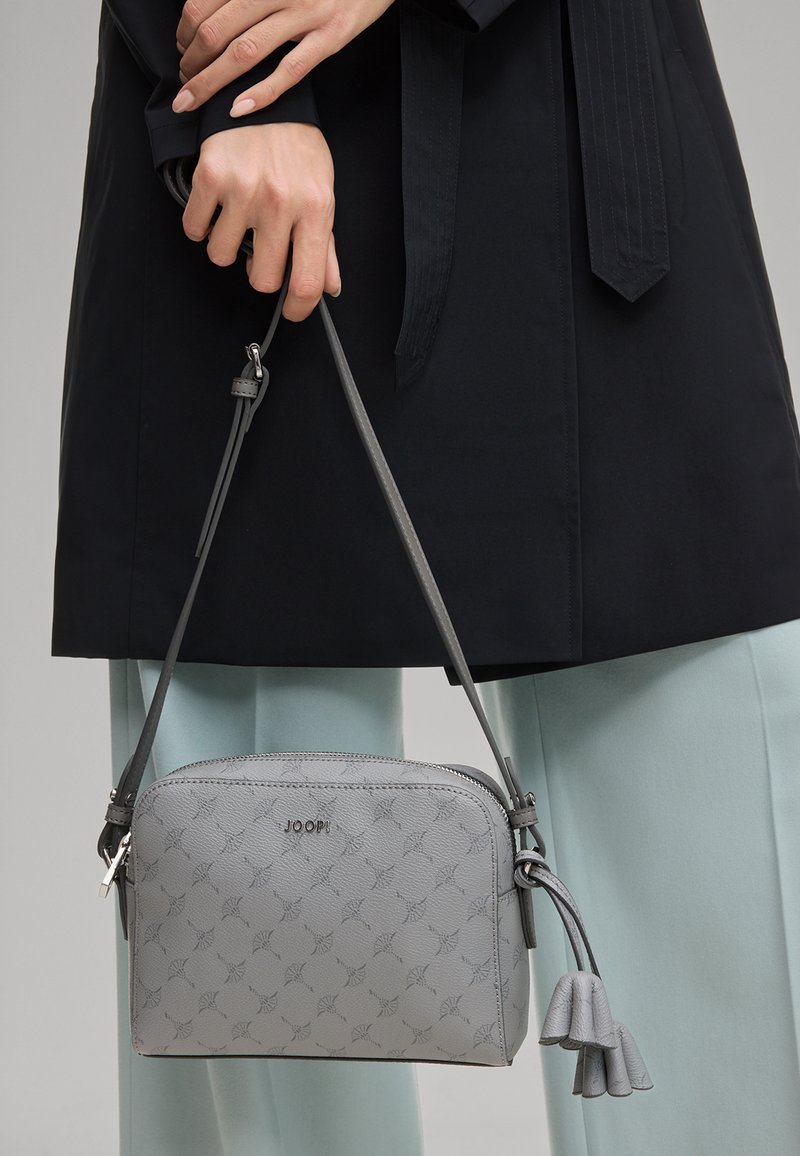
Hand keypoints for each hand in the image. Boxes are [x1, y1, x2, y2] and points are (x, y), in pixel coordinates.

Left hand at [172, 0, 394, 115]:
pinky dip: (261, 93)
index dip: (185, 32)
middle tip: (183, 84)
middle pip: (217, 31)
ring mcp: (305, 15)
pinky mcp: (330, 38)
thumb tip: (215, 17)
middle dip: (191, 62)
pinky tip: (238, 109)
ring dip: (212, 80)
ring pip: (245, 51)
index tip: (181, 51)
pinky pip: (289, 70)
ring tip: (193, 100)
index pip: (205, 4)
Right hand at [184, 121, 340, 320]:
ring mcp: (243, 189)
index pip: (307, 282)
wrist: (267, 98)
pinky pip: (196, 229)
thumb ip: (325, 246)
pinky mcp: (210, 176)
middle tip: (263, 250)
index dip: (298, 308)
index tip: (291, 312)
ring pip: (222, 256)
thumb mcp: (322, 194)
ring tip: (238, 222)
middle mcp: (280, 202)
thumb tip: (329, 289)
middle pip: (262, 279)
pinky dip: (201, 226)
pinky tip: (216, 209)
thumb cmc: (298, 151)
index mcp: (315, 210)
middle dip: (261, 272)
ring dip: (227, 246)